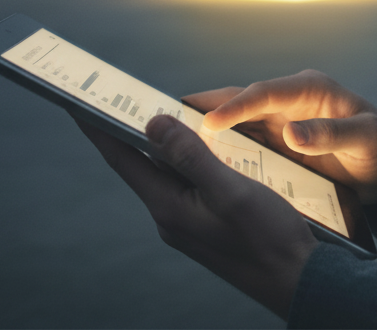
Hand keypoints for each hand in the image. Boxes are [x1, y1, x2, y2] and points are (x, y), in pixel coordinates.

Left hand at [76, 114, 316, 318]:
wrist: (300, 282)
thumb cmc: (270, 240)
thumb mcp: (230, 191)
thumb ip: (191, 157)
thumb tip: (154, 123)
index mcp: (169, 208)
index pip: (122, 158)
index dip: (98, 127)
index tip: (75, 102)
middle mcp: (171, 215)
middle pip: (141, 161)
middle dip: (129, 127)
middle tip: (117, 93)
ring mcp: (188, 220)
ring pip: (167, 169)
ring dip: (163, 140)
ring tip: (157, 108)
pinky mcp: (207, 221)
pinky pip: (187, 179)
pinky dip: (187, 155)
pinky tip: (201, 141)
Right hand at [186, 70, 376, 207]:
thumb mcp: (367, 139)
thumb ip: (331, 135)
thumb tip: (293, 134)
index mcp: (310, 89)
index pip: (265, 92)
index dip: (235, 105)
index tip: (207, 121)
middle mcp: (290, 101)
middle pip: (241, 101)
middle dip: (205, 110)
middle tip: (165, 118)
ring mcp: (282, 122)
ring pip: (237, 123)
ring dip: (207, 131)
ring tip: (169, 140)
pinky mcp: (280, 144)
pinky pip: (246, 144)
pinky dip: (223, 151)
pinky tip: (201, 164)